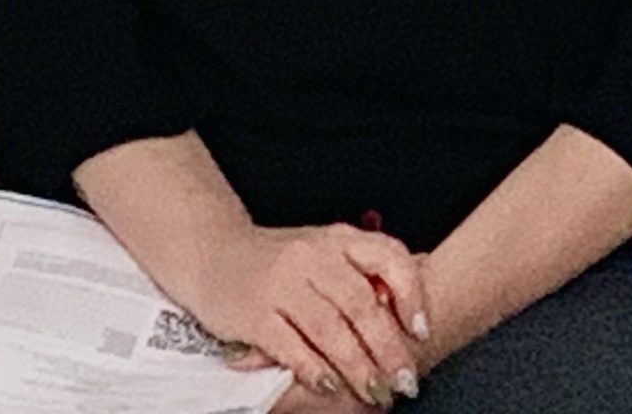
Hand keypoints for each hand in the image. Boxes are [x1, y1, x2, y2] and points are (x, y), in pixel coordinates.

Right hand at [185, 223, 428, 410]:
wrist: (210, 251)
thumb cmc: (276, 260)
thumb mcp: (321, 252)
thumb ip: (360, 274)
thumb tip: (409, 310)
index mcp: (334, 239)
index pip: (387, 257)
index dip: (411, 295)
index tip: (421, 330)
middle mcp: (309, 255)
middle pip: (361, 304)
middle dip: (389, 349)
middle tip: (404, 380)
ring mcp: (279, 282)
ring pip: (330, 330)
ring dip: (358, 368)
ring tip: (375, 392)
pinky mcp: (253, 312)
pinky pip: (292, 347)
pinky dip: (315, 371)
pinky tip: (330, 385)